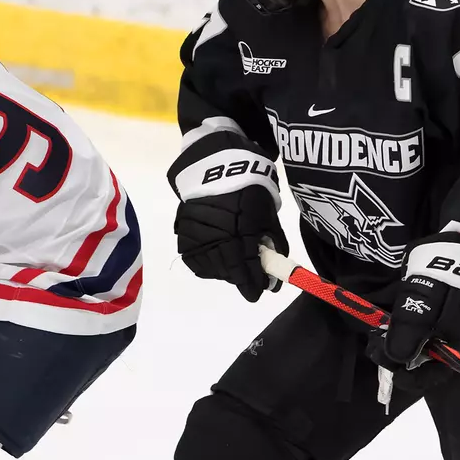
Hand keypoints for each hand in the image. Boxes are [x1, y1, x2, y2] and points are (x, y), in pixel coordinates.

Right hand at [168, 133, 286, 302]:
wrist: (215, 165)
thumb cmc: (248, 187)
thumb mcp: (267, 212)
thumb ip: (272, 241)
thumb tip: (275, 269)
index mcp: (241, 228)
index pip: (247, 266)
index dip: (253, 283)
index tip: (259, 293)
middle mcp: (217, 234)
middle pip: (228, 270)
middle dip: (241, 278)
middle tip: (250, 278)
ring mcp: (197, 235)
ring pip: (210, 268)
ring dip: (224, 272)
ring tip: (233, 266)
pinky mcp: (183, 233)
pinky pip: (194, 259)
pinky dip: (206, 264)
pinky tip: (216, 259)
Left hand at [368, 234, 459, 370]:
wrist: (445, 248)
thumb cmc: (442, 277)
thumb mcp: (426, 303)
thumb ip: (411, 331)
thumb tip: (396, 359)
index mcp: (454, 342)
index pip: (438, 374)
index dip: (417, 380)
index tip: (396, 375)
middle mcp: (443, 340)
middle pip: (419, 363)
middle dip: (395, 360)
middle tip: (375, 348)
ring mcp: (431, 328)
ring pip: (408, 349)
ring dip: (389, 347)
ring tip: (375, 337)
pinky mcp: (419, 316)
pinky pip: (404, 334)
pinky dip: (390, 334)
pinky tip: (378, 328)